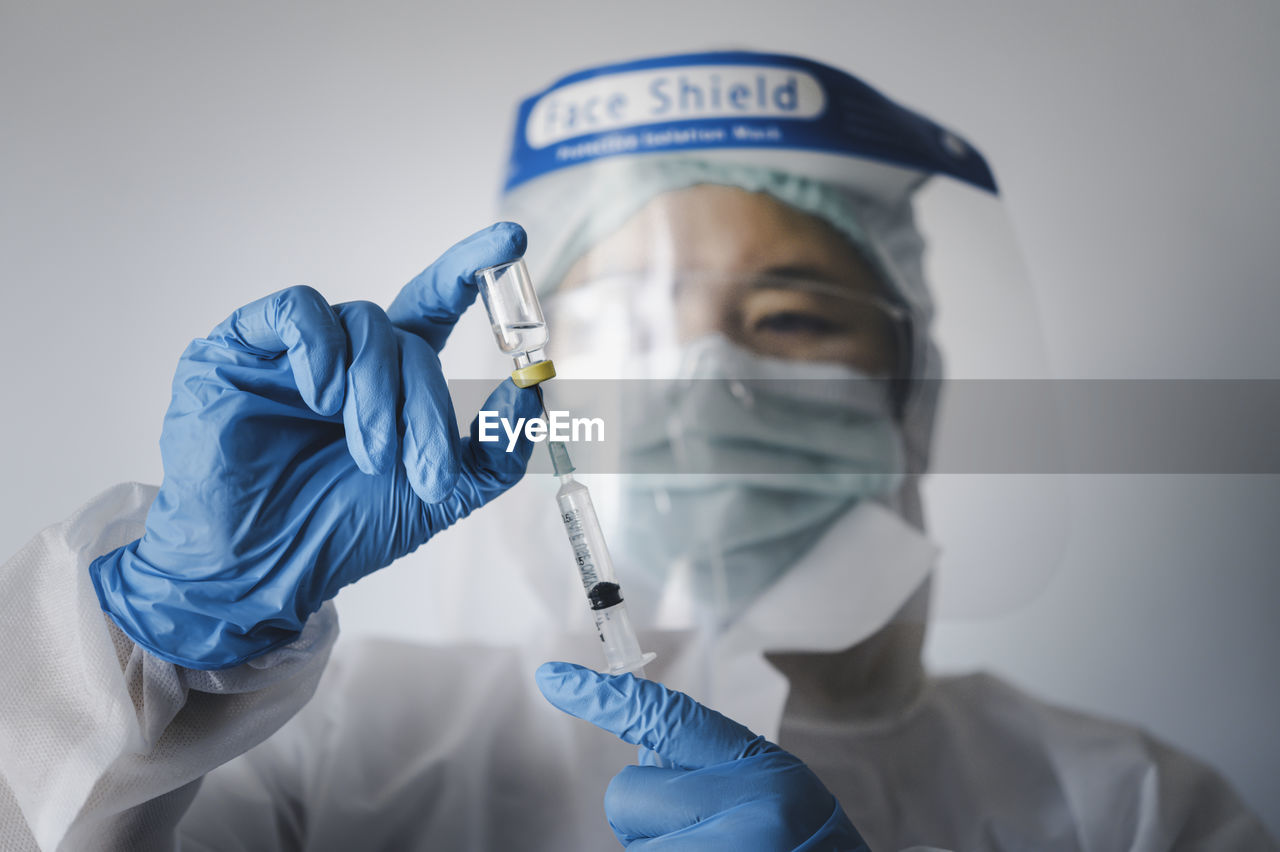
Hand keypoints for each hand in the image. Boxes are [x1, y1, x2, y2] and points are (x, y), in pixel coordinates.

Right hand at [90, 223, 538, 669]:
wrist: (264, 572)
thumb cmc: (344, 531)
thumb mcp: (443, 495)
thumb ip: (496, 449)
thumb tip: (531, 389)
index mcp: (391, 379)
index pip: (435, 304)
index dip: (471, 270)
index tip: (511, 241)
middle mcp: (346, 355)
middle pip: (407, 337)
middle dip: (428, 404)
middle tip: (427, 471)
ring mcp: (293, 350)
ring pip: (362, 323)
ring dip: (378, 394)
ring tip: (370, 456)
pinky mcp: (239, 348)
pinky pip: (295, 311)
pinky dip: (321, 349)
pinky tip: (321, 398)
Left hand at [535, 662, 867, 850]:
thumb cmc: (810, 847)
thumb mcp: (777, 793)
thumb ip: (713, 770)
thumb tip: (644, 764)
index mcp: (763, 768)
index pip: (668, 716)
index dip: (604, 696)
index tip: (553, 680)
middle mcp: (746, 808)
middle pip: (627, 793)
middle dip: (648, 814)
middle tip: (704, 831)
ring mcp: (726, 850)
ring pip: (633, 843)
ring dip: (665, 849)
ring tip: (722, 851)